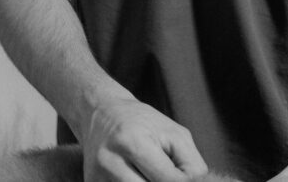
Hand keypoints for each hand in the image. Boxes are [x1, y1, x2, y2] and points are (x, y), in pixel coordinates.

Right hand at [81, 96, 207, 181]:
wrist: (100, 113)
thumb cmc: (143, 122)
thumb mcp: (174, 133)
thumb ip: (190, 163)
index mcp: (132, 142)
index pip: (166, 180)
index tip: (190, 178)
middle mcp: (109, 162)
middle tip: (169, 173)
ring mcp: (97, 178)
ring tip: (153, 172)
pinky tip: (139, 176)